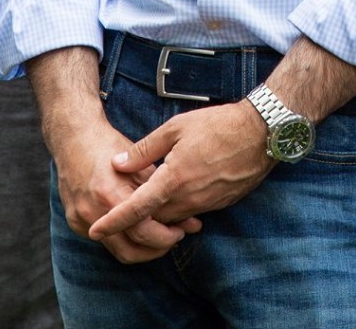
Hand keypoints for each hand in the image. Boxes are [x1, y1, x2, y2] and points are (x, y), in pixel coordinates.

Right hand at [48, 112, 200, 264]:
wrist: (73, 138)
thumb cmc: (110, 146)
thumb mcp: (140, 164)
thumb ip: (161, 193)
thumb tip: (191, 221)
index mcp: (110, 193)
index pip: (142, 232)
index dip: (166, 237)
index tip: (181, 231)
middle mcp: (92, 211)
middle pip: (129, 252)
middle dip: (155, 249)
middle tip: (174, 237)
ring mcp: (80, 219)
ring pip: (117, 251)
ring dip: (141, 248)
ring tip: (160, 234)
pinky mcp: (74, 223)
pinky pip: (105, 241)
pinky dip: (125, 238)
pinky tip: (139, 226)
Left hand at [87, 103, 275, 244]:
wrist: (261, 133)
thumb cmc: (217, 125)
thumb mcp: (175, 128)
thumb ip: (144, 149)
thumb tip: (117, 163)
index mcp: (173, 179)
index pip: (135, 208)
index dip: (113, 221)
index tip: (94, 230)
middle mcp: (187, 198)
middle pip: (152, 219)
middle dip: (137, 217)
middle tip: (122, 207)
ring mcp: (205, 204)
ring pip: (172, 219)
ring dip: (159, 213)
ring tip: (150, 198)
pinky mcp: (219, 204)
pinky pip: (191, 213)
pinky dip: (179, 209)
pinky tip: (178, 192)